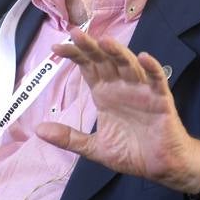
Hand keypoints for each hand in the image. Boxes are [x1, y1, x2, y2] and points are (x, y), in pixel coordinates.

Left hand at [37, 30, 199, 193]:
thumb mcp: (94, 148)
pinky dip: (152, 68)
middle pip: (105, 61)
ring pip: (129, 66)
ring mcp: (142, 91)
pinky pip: (157, 80)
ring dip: (118, 53)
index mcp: (105, 94)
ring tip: (105, 41)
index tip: (56, 47)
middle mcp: (121, 87)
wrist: (159, 166)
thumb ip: (69, 138)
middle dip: (91, 47)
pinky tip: (144, 58)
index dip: (74, 55)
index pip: (88, 67)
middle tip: (76, 33)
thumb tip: (39, 130)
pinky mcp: (160, 99)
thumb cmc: (131, 152)